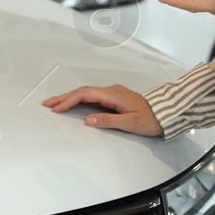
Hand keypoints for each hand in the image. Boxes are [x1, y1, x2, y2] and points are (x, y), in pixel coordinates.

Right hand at [41, 85, 161, 136]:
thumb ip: (108, 121)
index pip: (85, 94)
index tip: (57, 108)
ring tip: (56, 103)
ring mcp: (113, 93)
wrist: (166, 113)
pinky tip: (74, 103)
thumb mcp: (130, 123)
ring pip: (86, 93)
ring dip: (70, 98)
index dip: (69, 100)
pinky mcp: (115, 98)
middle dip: (64, 97)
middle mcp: (111, 91)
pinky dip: (80, 99)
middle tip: (48, 102)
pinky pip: (92, 96)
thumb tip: (88, 120)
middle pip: (82, 91)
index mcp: (113, 95)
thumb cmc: (152, 118)